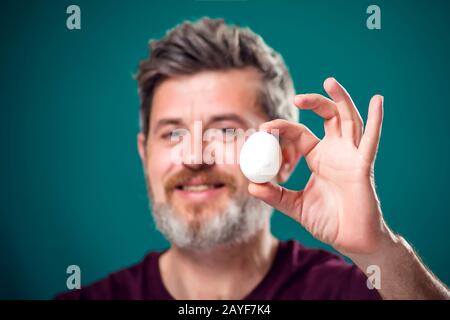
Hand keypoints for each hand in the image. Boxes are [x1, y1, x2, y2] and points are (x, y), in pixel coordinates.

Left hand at [249, 77, 392, 254]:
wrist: (350, 240)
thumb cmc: (327, 221)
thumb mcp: (294, 206)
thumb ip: (274, 195)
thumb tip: (251, 185)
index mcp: (319, 157)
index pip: (300, 132)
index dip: (282, 128)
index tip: (263, 129)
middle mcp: (336, 152)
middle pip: (328, 117)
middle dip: (313, 103)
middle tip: (295, 99)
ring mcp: (351, 156)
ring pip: (349, 120)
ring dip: (341, 99)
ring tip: (330, 81)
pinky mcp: (363, 166)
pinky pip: (370, 141)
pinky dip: (376, 120)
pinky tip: (377, 100)